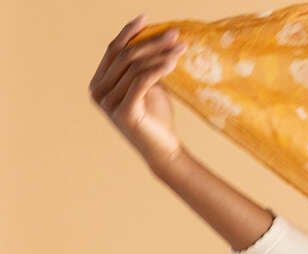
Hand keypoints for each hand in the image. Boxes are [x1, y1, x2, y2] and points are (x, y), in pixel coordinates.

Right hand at [88, 14, 185, 172]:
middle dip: (150, 42)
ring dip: (159, 54)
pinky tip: (173, 62)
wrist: (164, 151)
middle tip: (173, 34)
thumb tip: (148, 35)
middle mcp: (98, 92)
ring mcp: (109, 103)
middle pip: (125, 56)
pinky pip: (142, 81)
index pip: (113, 50)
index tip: (146, 19)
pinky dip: (158, 69)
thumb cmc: (156, 118)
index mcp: (98, 83)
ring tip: (180, 48)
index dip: (128, 33)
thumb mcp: (146, 85)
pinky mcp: (124, 112)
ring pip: (135, 67)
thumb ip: (140, 64)